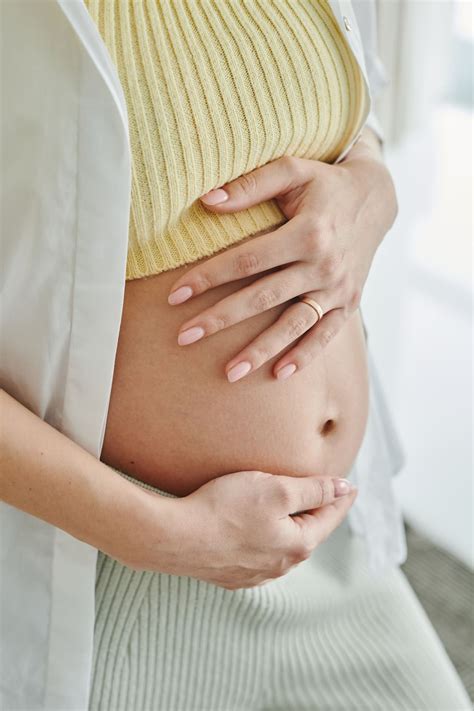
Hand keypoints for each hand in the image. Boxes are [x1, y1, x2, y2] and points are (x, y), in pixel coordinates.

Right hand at [116, 471, 357, 589]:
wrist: (173, 537)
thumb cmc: (225, 509)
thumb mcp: (276, 490)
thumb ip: (313, 491)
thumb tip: (343, 488)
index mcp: (296, 546)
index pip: (329, 518)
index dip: (340, 498)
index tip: (350, 485)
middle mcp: (279, 566)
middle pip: (306, 533)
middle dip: (316, 513)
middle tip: (323, 493)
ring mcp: (253, 574)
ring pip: (281, 545)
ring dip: (288, 526)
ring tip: (289, 509)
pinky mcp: (229, 574)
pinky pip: (257, 553)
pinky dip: (264, 537)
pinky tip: (255, 527)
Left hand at [167, 128, 397, 381]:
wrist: (375, 200)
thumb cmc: (325, 184)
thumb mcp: (293, 170)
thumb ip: (251, 185)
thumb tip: (206, 200)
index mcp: (308, 232)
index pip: (248, 260)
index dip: (209, 277)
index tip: (175, 295)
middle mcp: (324, 265)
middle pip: (263, 298)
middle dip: (221, 319)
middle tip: (185, 337)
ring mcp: (338, 288)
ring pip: (293, 325)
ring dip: (260, 350)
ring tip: (229, 372)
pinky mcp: (348, 303)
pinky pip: (325, 335)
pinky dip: (305, 356)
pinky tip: (279, 374)